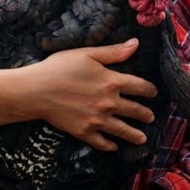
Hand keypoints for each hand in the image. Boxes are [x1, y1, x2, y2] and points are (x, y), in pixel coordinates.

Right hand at [26, 39, 156, 150]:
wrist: (35, 91)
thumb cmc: (59, 68)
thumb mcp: (87, 54)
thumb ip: (113, 52)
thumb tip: (136, 43)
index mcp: (112, 82)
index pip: (140, 87)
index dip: (150, 90)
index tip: (154, 93)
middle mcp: (109, 103)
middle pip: (135, 110)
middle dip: (145, 114)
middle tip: (151, 117)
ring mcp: (97, 120)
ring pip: (122, 129)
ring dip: (134, 135)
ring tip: (143, 139)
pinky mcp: (84, 131)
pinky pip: (101, 142)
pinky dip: (109, 145)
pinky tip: (114, 146)